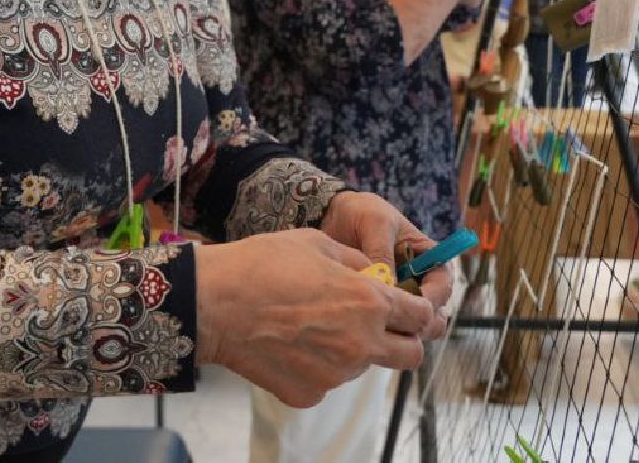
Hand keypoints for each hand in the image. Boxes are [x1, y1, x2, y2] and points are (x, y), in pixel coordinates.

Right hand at [194, 228, 434, 407]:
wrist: (215, 303)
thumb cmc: (264, 264)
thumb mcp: (319, 244)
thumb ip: (357, 262)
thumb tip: (374, 274)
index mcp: (370, 302)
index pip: (422, 317)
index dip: (422, 312)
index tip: (416, 310)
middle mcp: (362, 344)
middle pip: (411, 356)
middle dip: (406, 341)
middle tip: (385, 328)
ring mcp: (337, 374)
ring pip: (365, 367)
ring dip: (356, 350)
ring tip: (317, 326)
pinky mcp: (310, 393)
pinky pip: (328, 380)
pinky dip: (320, 366)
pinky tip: (293, 343)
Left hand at [320, 191, 452, 336]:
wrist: (331, 216)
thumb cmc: (362, 213)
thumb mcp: (376, 224)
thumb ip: (383, 253)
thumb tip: (389, 288)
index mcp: (428, 256)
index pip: (442, 284)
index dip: (433, 297)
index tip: (415, 306)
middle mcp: (417, 279)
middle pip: (433, 310)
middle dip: (421, 321)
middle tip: (399, 325)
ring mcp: (399, 294)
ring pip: (412, 323)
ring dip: (402, 329)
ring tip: (380, 326)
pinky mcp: (379, 305)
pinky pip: (386, 323)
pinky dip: (381, 326)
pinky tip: (363, 324)